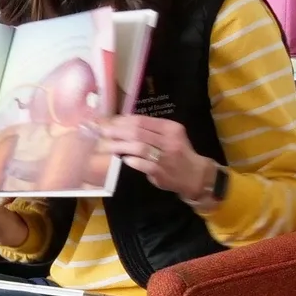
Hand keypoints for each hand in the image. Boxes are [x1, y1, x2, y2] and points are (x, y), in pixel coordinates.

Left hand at [98, 115, 217, 202]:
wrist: (194, 175)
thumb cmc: (178, 153)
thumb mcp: (170, 135)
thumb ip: (151, 129)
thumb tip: (123, 121)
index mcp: (170, 128)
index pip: (142, 120)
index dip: (122, 120)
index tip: (109, 122)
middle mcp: (169, 140)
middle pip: (138, 132)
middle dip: (117, 131)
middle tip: (102, 132)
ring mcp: (165, 157)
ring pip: (139, 147)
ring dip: (119, 146)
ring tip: (105, 145)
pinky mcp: (161, 172)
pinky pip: (142, 164)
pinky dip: (131, 160)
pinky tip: (122, 159)